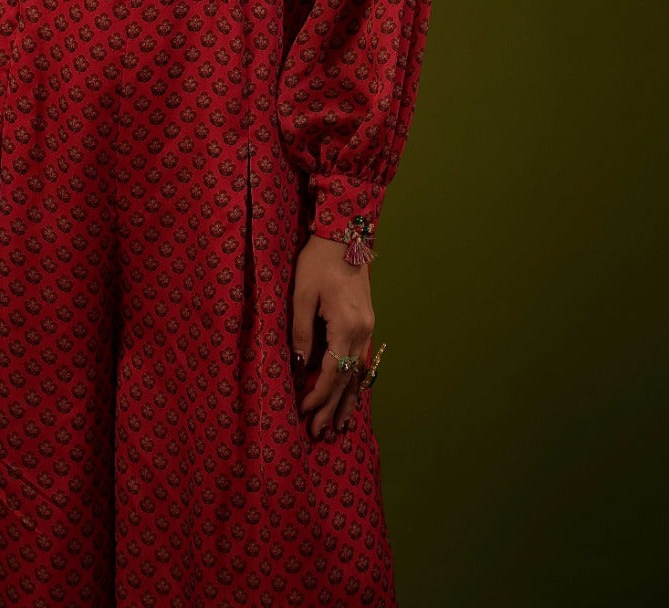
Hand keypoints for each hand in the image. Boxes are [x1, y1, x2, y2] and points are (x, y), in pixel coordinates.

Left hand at [291, 234, 374, 437]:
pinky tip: (350, 392)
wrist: (344, 235)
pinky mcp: (367, 321)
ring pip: (359, 372)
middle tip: (319, 432)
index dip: (317, 395)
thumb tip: (300, 365)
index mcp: (347, 326)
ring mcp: (368, 327)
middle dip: (332, 406)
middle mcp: (363, 331)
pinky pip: (362, 359)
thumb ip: (300, 333)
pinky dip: (355, 379)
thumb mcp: (302, 295)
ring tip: (339, 424)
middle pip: (348, 378)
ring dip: (348, 398)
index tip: (303, 412)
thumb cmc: (318, 262)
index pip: (331, 372)